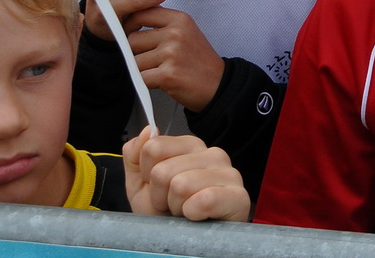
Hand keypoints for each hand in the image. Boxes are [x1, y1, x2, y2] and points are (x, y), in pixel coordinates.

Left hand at [123, 129, 250, 221]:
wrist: (187, 243)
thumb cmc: (167, 214)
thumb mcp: (140, 185)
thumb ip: (135, 155)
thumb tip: (148, 130)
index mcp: (191, 146)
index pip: (153, 147)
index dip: (147, 175)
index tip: (159, 189)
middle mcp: (213, 153)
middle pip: (163, 170)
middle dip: (161, 196)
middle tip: (173, 205)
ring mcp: (230, 173)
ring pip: (181, 184)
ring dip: (176, 207)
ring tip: (186, 212)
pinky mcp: (239, 197)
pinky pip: (205, 199)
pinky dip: (193, 213)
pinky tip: (199, 217)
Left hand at [125, 6, 224, 112]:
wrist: (218, 84)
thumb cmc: (199, 60)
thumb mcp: (186, 31)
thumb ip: (162, 24)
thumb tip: (130, 22)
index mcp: (179, 19)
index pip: (141, 13)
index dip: (130, 25)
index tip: (131, 33)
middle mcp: (175, 33)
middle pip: (133, 39)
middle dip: (137, 52)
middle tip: (154, 60)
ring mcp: (171, 53)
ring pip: (134, 61)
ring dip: (142, 69)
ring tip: (162, 70)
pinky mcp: (167, 74)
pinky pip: (140, 77)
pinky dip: (146, 82)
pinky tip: (162, 80)